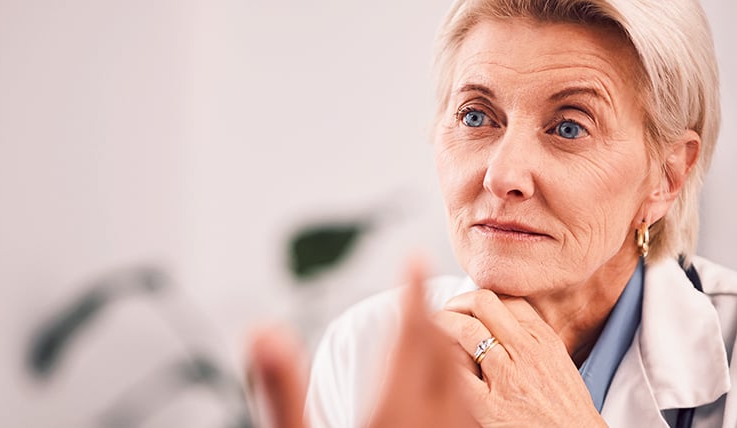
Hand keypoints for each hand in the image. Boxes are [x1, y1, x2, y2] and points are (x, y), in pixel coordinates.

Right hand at [247, 256, 475, 427]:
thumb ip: (281, 388)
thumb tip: (263, 330)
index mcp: (397, 412)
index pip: (411, 334)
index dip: (411, 293)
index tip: (412, 259)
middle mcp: (437, 425)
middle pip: (442, 355)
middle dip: (431, 318)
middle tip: (419, 293)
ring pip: (464, 385)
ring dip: (450, 353)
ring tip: (434, 336)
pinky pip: (473, 417)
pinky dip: (461, 391)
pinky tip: (449, 394)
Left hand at [433, 290, 606, 426]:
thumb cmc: (567, 412)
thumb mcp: (557, 364)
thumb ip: (530, 341)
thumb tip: (500, 324)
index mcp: (543, 340)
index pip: (506, 298)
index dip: (479, 297)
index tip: (469, 305)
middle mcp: (526, 352)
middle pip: (483, 304)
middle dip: (457, 303)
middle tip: (446, 314)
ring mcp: (507, 377)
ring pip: (466, 330)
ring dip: (442, 325)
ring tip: (433, 331)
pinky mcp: (489, 405)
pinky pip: (457, 371)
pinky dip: (442, 360)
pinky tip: (436, 362)